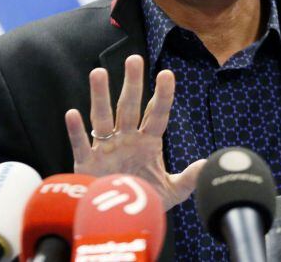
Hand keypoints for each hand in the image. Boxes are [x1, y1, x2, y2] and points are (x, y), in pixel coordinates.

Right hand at [65, 55, 204, 209]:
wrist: (121, 221)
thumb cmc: (145, 201)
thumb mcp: (172, 191)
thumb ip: (190, 178)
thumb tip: (208, 164)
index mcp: (148, 142)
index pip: (157, 114)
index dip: (162, 96)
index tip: (167, 74)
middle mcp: (127, 139)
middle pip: (129, 107)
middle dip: (132, 84)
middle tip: (134, 59)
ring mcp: (106, 149)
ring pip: (102, 118)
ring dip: (100, 96)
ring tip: (99, 72)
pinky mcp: (86, 164)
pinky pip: (80, 145)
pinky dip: (76, 131)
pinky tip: (73, 113)